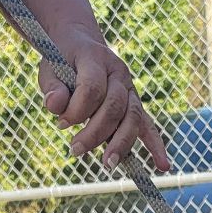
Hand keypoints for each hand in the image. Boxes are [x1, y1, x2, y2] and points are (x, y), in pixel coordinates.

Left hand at [39, 24, 170, 173]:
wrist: (79, 47)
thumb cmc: (62, 63)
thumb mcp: (49, 70)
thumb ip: (52, 87)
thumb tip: (55, 107)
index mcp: (95, 58)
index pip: (92, 89)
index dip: (76, 110)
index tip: (60, 123)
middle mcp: (117, 72)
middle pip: (114, 107)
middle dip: (95, 133)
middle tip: (75, 149)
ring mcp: (129, 88)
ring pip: (131, 118)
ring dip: (120, 143)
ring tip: (107, 164)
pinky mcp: (133, 104)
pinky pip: (147, 125)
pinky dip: (155, 145)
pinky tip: (162, 166)